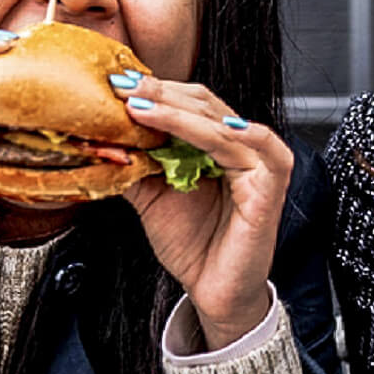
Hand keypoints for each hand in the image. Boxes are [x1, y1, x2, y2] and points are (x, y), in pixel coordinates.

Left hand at [111, 74, 294, 351]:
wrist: (212, 290)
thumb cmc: (192, 244)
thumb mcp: (151, 198)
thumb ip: (136, 165)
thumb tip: (102, 137)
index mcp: (214, 145)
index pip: (188, 104)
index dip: (155, 92)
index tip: (116, 84)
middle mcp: (238, 148)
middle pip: (205, 105)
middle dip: (162, 94)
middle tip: (124, 87)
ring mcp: (258, 166)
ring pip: (221, 125)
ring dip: (180, 113)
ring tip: (142, 107)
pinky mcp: (271, 187)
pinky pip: (266, 151)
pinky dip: (247, 134)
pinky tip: (219, 127)